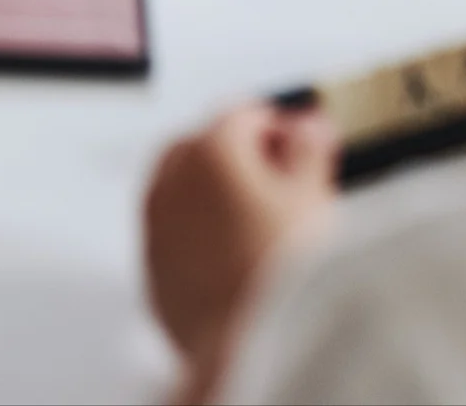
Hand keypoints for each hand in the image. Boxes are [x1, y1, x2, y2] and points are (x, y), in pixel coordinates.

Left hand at [144, 104, 338, 395]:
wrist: (251, 350)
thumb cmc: (284, 275)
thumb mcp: (313, 199)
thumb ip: (309, 149)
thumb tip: (308, 126)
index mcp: (209, 151)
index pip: (241, 116)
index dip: (277, 128)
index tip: (298, 148)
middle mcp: (171, 182)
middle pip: (201, 146)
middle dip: (238, 156)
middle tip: (279, 184)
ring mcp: (156, 228)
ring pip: (179, 190)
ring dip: (211, 194)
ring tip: (256, 223)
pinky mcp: (152, 272)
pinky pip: (171, 237)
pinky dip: (194, 235)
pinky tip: (230, 259)